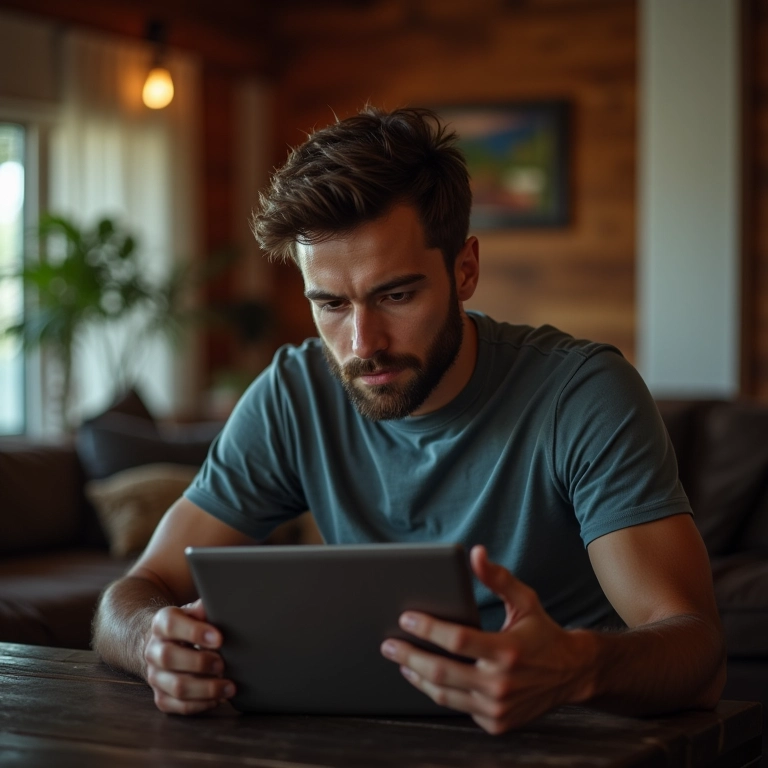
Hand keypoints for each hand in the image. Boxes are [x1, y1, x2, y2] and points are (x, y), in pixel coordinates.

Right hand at [143, 599, 235, 714]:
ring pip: (177, 687)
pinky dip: (202, 704)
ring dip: (206, 688)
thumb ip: (205, 609)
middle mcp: (153, 650)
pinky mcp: (161, 697)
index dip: (194, 632)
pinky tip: (219, 698)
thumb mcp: (194, 612)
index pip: (171, 625)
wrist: (164, 644)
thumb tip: (222, 606)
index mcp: (160, 624)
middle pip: (169, 658)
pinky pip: (180, 706)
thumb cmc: (188, 626)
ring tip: (230, 686)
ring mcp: (155, 676)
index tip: (219, 638)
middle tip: (224, 663)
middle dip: (200, 662)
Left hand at [380, 546, 593, 733]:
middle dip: (408, 655)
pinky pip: (458, 706)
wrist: (571, 675)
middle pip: (441, 671)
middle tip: (388, 644)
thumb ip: (497, 577)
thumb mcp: (524, 600)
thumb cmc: (542, 632)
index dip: (428, 628)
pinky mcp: (496, 723)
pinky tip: (425, 676)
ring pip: (444, 693)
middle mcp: (501, 683)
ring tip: (401, 661)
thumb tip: (475, 553)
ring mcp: (497, 708)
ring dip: (417, 676)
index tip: (406, 617)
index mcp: (507, 650)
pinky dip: (439, 691)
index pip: (457, 639)